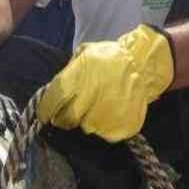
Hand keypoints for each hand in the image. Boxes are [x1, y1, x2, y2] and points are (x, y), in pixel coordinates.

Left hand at [36, 24, 174, 142]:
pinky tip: (109, 112)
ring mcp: (106, 116)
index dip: (45, 111)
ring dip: (86, 120)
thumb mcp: (84, 55)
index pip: (51, 103)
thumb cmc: (110, 58)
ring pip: (86, 127)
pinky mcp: (120, 128)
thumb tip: (52, 92)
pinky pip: (105, 133)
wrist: (143, 64)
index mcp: (77, 79)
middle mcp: (89, 100)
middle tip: (70, 112)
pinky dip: (105, 126)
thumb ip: (67, 74)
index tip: (45, 114)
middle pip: (66, 120)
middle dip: (64, 118)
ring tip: (96, 107)